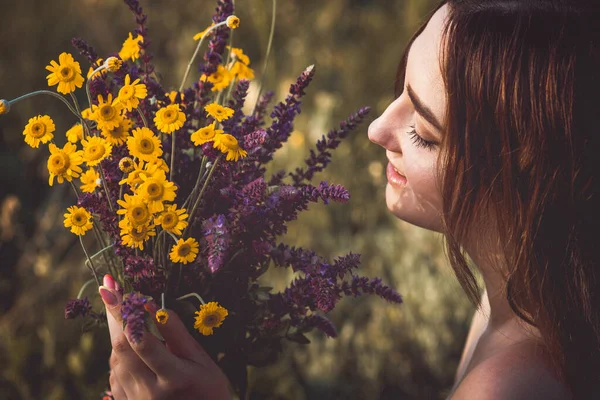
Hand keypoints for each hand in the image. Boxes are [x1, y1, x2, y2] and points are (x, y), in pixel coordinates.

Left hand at [99, 275, 230, 399]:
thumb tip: (153, 306)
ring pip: (115, 359)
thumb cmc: (208, 389)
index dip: (125, 314)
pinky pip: (115, 373)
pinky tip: (132, 344)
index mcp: (174, 377)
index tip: (111, 291)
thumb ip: (176, 333)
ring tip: (128, 316)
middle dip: (114, 315)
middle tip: (110, 289)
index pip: (141, 341)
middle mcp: (150, 391)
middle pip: (121, 348)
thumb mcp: (201, 359)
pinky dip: (120, 353)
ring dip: (118, 333)